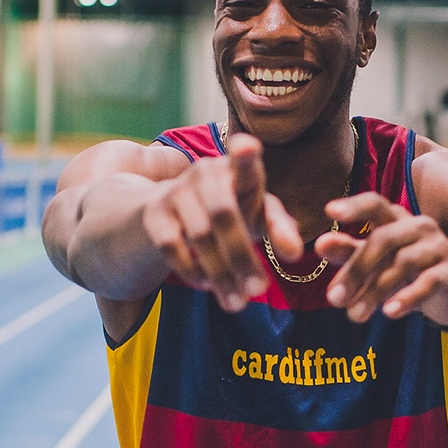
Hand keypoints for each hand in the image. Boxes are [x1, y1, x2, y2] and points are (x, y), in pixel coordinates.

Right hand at [140, 134, 300, 311]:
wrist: (172, 212)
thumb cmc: (232, 212)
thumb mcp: (258, 217)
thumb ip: (280, 230)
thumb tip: (293, 254)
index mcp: (238, 170)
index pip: (243, 160)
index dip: (244, 153)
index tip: (248, 146)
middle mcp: (205, 172)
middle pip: (224, 214)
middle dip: (242, 256)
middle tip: (259, 291)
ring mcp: (176, 190)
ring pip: (199, 235)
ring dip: (220, 273)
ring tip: (237, 302)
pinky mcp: (154, 212)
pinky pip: (171, 246)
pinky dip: (191, 270)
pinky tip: (206, 286)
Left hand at [318, 194, 447, 325]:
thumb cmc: (406, 273)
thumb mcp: (375, 262)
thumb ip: (349, 251)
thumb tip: (320, 244)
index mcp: (397, 218)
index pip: (375, 204)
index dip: (354, 206)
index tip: (329, 211)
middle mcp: (419, 227)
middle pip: (384, 239)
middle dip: (356, 269)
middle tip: (333, 299)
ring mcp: (439, 247)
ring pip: (403, 263)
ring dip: (375, 291)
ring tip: (354, 316)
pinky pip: (429, 281)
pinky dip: (407, 297)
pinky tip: (389, 313)